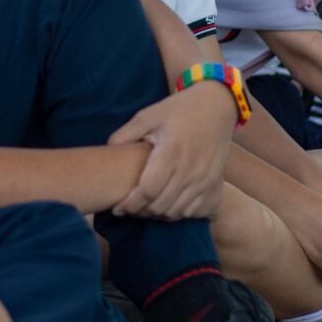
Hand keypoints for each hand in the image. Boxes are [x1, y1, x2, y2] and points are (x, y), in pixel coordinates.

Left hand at [108, 84, 235, 219]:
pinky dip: (181, 214)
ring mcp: (205, 180)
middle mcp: (190, 170)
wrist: (216, 106)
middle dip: (140, 212)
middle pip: (160, 206)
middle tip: (129, 208)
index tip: (118, 209)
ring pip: (177, 213)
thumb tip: (106, 152)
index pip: (147, 191)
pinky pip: (197, 212)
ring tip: (147, 207)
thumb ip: (124, 134)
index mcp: (171, 153)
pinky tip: (170, 205)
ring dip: (159, 215)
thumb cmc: (179, 109)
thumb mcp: (148, 115)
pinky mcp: (216, 185)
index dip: (130, 205)